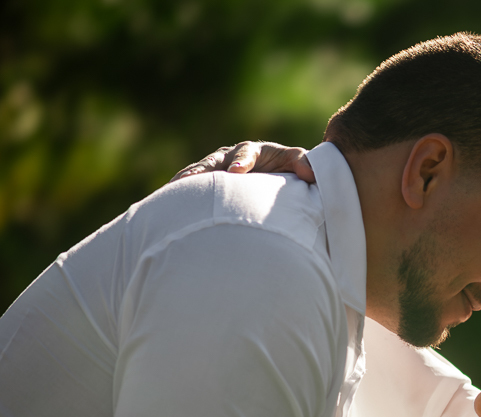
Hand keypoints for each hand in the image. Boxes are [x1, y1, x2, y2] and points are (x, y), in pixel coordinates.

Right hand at [171, 141, 315, 183]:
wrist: (280, 177)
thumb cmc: (291, 169)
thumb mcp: (299, 163)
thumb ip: (305, 164)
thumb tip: (310, 173)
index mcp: (254, 151)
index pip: (245, 153)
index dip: (241, 161)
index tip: (236, 172)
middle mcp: (231, 156)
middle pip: (214, 161)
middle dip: (203, 170)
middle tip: (190, 181)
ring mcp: (218, 168)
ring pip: (200, 173)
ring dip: (187, 180)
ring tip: (172, 190)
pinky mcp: (211, 182)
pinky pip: (195, 186)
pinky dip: (183, 192)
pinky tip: (169, 202)